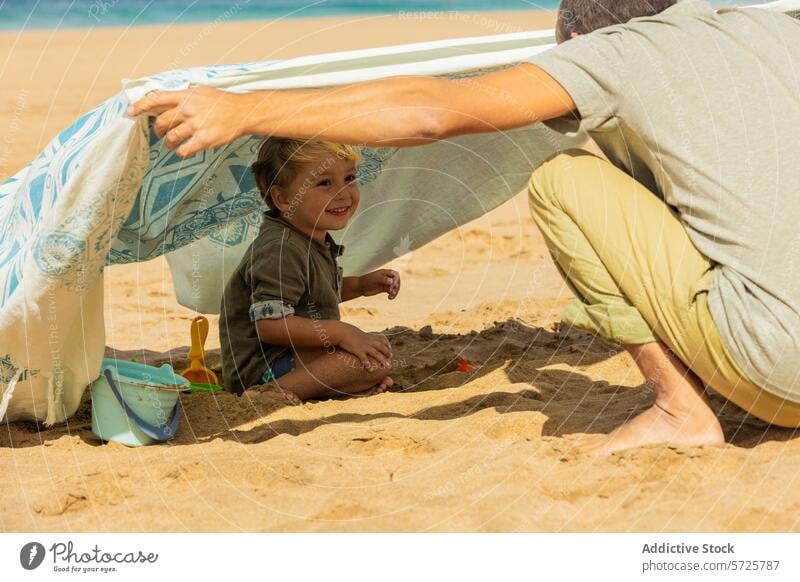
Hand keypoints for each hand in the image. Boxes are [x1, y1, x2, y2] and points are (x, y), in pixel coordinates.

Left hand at [126, 86, 247, 157]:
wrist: (243, 113)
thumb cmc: (224, 102)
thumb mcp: (203, 91)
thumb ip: (186, 94)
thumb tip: (169, 97)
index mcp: (186, 96)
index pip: (157, 99)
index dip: (141, 105)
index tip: (131, 112)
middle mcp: (189, 109)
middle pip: (162, 122)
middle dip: (158, 130)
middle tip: (160, 133)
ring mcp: (196, 125)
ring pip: (171, 138)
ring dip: (169, 143)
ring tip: (172, 145)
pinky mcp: (205, 139)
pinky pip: (185, 149)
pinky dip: (181, 152)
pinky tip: (184, 151)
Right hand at [336, 324, 391, 368]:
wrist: (342, 332)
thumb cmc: (352, 335)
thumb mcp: (362, 336)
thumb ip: (369, 339)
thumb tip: (372, 345)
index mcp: (372, 338)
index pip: (384, 343)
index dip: (388, 349)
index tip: (390, 355)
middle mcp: (370, 342)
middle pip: (382, 348)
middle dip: (387, 355)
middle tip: (389, 363)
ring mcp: (365, 346)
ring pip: (376, 354)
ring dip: (382, 360)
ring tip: (385, 366)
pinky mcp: (358, 350)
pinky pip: (364, 358)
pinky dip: (368, 364)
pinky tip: (371, 370)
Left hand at [358, 269, 400, 298]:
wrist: (360, 287)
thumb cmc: (366, 281)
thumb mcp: (375, 279)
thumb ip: (383, 279)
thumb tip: (392, 281)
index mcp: (385, 272)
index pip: (395, 274)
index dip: (395, 280)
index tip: (391, 286)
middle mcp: (386, 277)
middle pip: (396, 281)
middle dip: (395, 287)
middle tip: (390, 292)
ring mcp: (385, 283)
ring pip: (395, 287)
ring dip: (395, 292)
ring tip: (391, 297)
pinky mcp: (384, 289)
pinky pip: (391, 291)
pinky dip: (392, 295)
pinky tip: (390, 298)